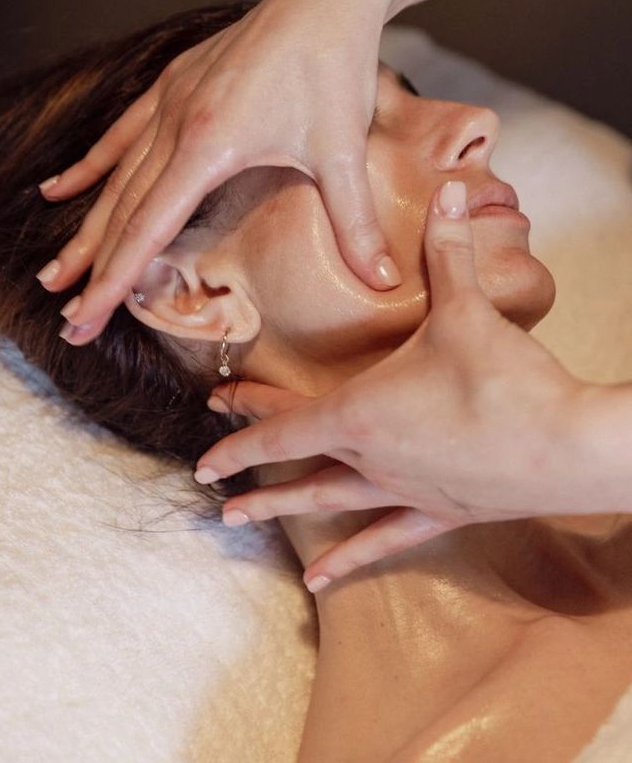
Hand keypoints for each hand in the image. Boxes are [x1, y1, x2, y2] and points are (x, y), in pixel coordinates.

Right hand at [36, 0, 401, 342]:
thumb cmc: (335, 64)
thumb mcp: (343, 151)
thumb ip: (355, 223)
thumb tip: (382, 281)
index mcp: (207, 143)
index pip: (148, 228)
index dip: (114, 281)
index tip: (85, 321)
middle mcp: (175, 121)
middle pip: (122, 209)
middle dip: (93, 268)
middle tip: (66, 319)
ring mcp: (170, 99)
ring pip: (116, 177)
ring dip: (87, 227)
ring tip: (55, 270)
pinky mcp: (176, 82)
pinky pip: (122, 133)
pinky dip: (92, 166)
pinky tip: (62, 187)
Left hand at [196, 181, 588, 590]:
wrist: (570, 447)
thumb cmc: (508, 382)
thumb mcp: (468, 309)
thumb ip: (448, 250)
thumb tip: (446, 191)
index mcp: (364, 410)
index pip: (283, 424)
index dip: (241, 428)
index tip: (203, 441)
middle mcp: (372, 457)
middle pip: (296, 459)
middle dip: (249, 463)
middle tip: (207, 477)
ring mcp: (403, 490)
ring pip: (327, 502)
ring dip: (279, 508)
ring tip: (234, 521)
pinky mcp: (440, 512)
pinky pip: (383, 539)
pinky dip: (349, 559)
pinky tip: (318, 582)